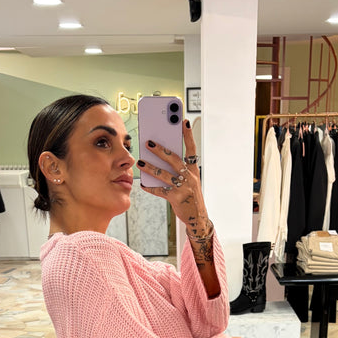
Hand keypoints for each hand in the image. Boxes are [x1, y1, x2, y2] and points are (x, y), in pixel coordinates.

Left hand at [137, 121, 210, 238]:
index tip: (183, 121)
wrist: (197, 216)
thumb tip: (163, 155)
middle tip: (148, 142)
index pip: (191, 149)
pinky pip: (160, 191)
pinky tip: (142, 184)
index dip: (188, 135)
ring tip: (140, 162)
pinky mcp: (176, 198)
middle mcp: (189, 177)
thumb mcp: (190, 179)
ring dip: (150, 167)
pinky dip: (150, 187)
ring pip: (163, 174)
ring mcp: (183, 187)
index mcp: (193, 170)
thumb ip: (180, 168)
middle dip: (160, 150)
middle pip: (173, 159)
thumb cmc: (190, 195)